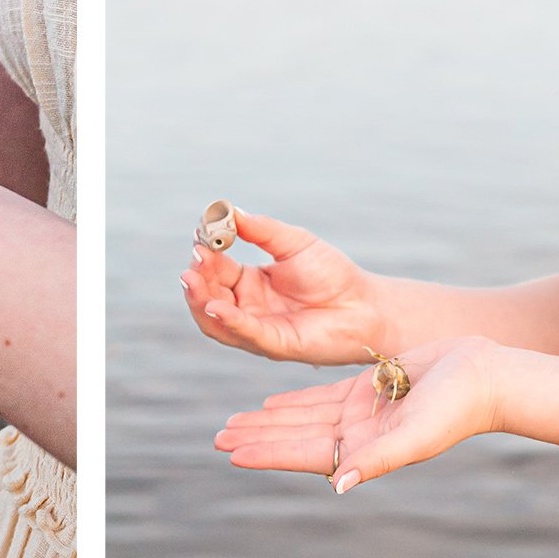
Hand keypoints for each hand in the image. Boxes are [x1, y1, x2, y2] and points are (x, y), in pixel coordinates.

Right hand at [178, 209, 389, 364]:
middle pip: (209, 295)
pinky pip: (246, 334)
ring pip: (217, 321)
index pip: (216, 269)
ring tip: (191, 279)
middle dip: (196, 278)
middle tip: (194, 258)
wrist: (367, 304)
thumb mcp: (294, 243)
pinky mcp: (275, 345)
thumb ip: (262, 229)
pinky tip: (217, 304)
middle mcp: (248, 308)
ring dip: (200, 301)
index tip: (200, 235)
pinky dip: (228, 320)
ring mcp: (258, 330)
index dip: (205, 254)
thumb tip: (230, 212)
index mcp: (250, 283)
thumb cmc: (334, 275)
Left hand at [212, 336, 503, 491]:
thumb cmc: (457, 410)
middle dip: (258, 436)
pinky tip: (271, 403)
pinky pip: (320, 397)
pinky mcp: (368, 388)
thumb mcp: (415, 436)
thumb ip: (376, 460)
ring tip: (234, 423)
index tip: (233, 453)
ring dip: (268, 419)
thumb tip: (338, 485)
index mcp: (365, 450)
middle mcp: (358, 435)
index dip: (268, 453)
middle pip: (295, 436)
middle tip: (218, 437)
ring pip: (302, 416)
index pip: (306, 454)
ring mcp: (361, 412)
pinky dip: (294, 401)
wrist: (485, 377)